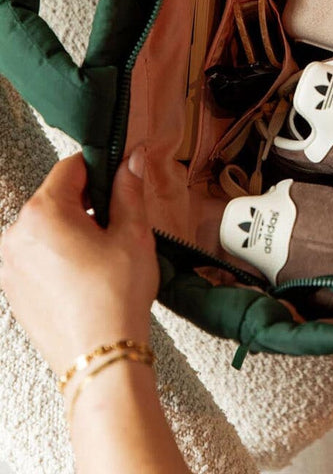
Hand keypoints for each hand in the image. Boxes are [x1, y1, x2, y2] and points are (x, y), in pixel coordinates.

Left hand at [0, 152, 158, 375]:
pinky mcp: (13, 289)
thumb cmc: (114, 300)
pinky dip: (60, 256)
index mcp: (42, 214)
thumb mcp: (133, 234)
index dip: (101, 168)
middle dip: (87, 203)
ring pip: (47, 228)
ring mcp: (10, 265)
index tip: (119, 177)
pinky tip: (87, 275)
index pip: (71, 167)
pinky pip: (38, 256)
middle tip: (118, 225)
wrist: (101, 358)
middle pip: (56, 197)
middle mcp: (16, 236)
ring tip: (103, 256)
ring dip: (73, 230)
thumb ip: (129, 190)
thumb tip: (131, 161)